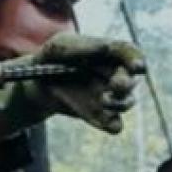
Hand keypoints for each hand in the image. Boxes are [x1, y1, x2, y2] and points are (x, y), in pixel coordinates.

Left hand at [0, 32, 145, 134]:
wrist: (35, 86)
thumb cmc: (50, 59)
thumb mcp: (57, 48)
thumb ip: (80, 46)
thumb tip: (105, 47)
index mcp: (109, 53)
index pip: (130, 53)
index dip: (137, 59)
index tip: (137, 66)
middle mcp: (114, 75)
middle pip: (130, 79)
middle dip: (126, 83)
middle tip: (115, 85)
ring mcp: (109, 96)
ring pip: (127, 103)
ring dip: (120, 104)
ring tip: (103, 100)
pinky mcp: (100, 116)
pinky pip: (114, 125)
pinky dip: (112, 124)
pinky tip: (102, 121)